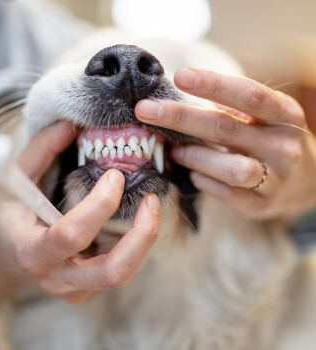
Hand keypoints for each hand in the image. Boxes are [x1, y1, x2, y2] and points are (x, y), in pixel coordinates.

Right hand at [0, 121, 159, 304]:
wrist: (1, 254)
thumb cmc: (6, 215)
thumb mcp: (13, 180)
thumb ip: (41, 150)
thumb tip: (71, 124)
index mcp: (31, 251)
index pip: (71, 235)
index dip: (100, 204)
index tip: (115, 175)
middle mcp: (57, 277)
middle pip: (113, 272)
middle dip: (142, 234)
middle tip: (152, 199)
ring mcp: (75, 289)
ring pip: (123, 273)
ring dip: (145, 238)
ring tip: (150, 205)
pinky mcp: (87, 289)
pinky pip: (120, 269)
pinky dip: (135, 243)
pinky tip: (134, 219)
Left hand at [135, 68, 315, 220]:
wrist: (305, 182)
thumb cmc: (271, 141)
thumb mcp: (262, 119)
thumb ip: (230, 109)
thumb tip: (178, 98)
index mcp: (286, 115)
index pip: (249, 95)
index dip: (214, 84)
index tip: (179, 76)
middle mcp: (284, 146)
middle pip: (226, 128)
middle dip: (180, 118)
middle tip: (145, 110)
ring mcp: (276, 179)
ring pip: (229, 167)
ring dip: (194, 157)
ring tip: (175, 151)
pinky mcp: (261, 205)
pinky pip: (225, 193)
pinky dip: (203, 181)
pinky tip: (194, 174)